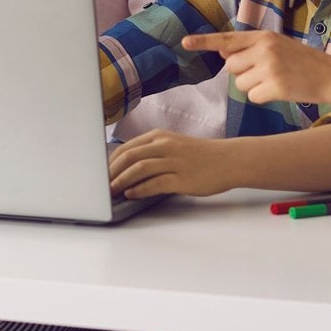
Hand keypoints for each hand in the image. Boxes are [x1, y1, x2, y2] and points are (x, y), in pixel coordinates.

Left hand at [108, 130, 238, 198]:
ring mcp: (174, 161)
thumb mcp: (173, 145)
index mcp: (160, 136)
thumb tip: (126, 167)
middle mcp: (165, 145)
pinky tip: (131, 194)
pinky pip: (155, 183)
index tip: (101, 174)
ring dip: (122, 181)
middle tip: (101, 185)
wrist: (228, 160)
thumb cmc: (199, 155)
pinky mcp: (182, 178)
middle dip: (111, 172)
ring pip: (139, 168)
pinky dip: (140, 189)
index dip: (110, 162)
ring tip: (112, 191)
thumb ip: (152, 152)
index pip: (126, 148)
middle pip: (129, 157)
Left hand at [180, 29, 330, 108]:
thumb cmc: (302, 61)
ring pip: (240, 84)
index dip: (204, 41)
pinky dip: (263, 97)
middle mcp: (264, 49)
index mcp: (263, 36)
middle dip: (243, 72)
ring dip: (253, 86)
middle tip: (267, 71)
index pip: (227, 39)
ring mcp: (270, 68)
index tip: (184, 42)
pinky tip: (279, 90)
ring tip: (276, 80)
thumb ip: (251, 47)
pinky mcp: (275, 87)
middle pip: (231, 66)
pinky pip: (252, 96)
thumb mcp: (277, 45)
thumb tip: (222, 54)